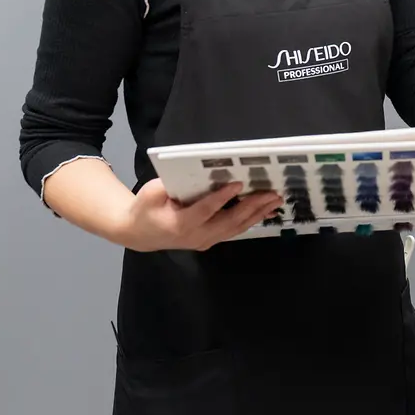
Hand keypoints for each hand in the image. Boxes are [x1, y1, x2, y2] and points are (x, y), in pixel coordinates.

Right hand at [118, 180, 281, 252]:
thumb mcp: (150, 193)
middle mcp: (197, 236)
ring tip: (275, 201)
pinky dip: (251, 220)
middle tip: (271, 193)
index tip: (239, 184)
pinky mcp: (210, 240)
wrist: (139, 234)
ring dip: (257, 214)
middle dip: (251, 206)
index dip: (222, 197)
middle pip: (228, 222)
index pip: (205, 210)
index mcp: (180, 224)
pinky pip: (233, 230)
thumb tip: (193, 173)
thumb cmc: (145, 209)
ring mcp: (205, 241)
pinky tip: (265, 211)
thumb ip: (167, 186)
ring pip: (235, 228)